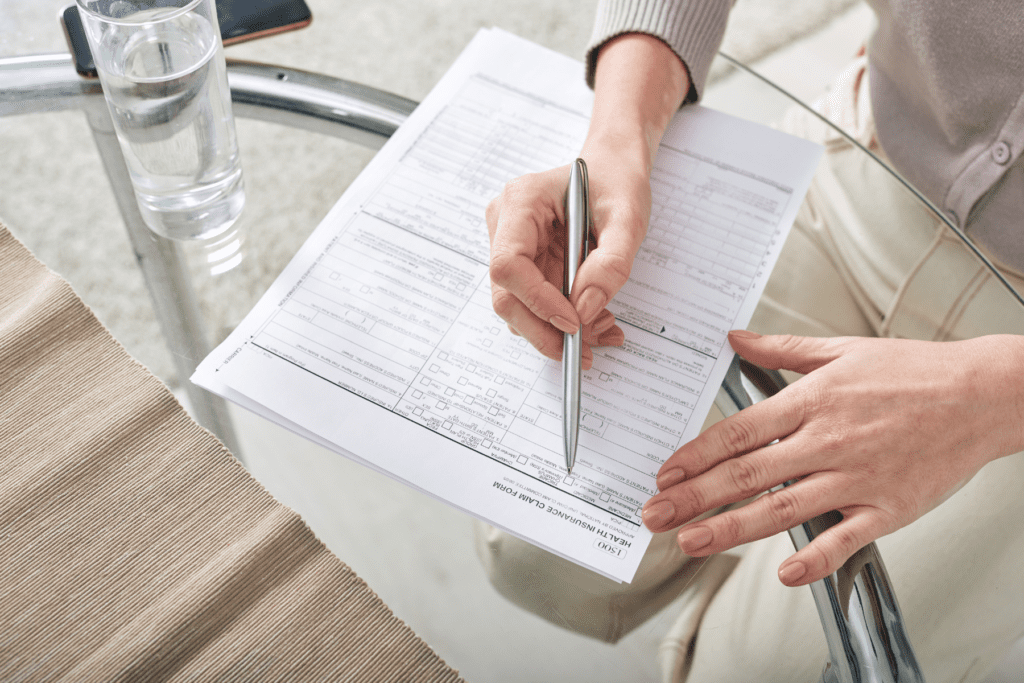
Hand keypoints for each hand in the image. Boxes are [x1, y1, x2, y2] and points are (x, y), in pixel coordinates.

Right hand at [486, 150, 648, 367]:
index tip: (573, 322)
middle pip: (506, 294)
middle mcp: (505, 225)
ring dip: (555, 330)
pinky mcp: (524, 265)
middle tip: (583, 350)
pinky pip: (534, 304)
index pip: (508, 264)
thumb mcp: (627, 217)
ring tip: (603, 330)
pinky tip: (594, 320)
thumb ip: (611, 263)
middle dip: (543, 329)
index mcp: (521, 201)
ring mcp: (510, 247)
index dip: (537, 301)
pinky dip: (562, 322)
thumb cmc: (616, 181)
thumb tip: (585, 308)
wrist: (612, 170)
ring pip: (518, 307)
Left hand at [641, 331, 1023, 585]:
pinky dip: (814, 558)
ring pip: (781, 509)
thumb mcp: (841, 349)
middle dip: (693, 496)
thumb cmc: (914, 371)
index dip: (695, 454)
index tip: (665, 472)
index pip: (738, 432)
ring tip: (690, 542)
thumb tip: (734, 339)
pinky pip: (845, 538)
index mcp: (811, 401)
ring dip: (730, 528)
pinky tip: (784, 573)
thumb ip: (781, 349)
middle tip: (655, 514)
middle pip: (746, 474)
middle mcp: (826, 441)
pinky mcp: (888, 508)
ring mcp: (856, 477)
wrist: (983, 394)